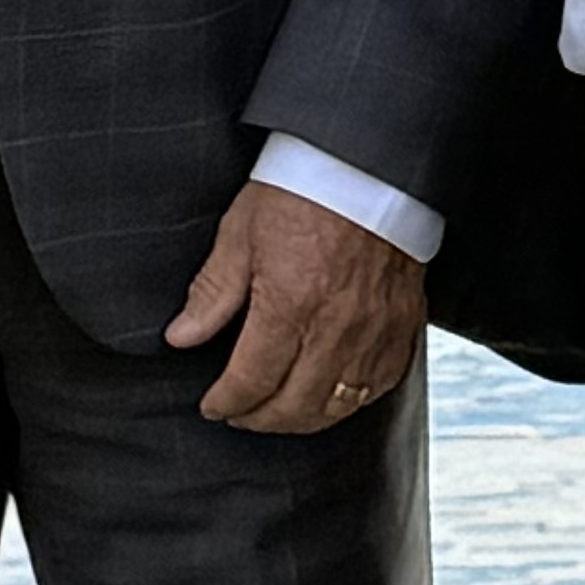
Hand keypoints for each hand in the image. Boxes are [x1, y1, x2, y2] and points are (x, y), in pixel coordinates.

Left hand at [165, 182, 423, 436]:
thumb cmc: (302, 190)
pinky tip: (330, 394)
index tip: (212, 405)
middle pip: (295, 406)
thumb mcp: (241, 233)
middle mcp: (335, 328)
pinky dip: (351, 400)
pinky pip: (379, 385)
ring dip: (303, 419)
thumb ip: (212, 292)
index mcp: (289, 304)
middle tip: (240, 415)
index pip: (252, 380)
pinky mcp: (403, 325)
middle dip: (260, 420)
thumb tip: (180, 338)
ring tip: (278, 412)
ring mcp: (375, 331)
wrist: (367, 164)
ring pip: (338, 405)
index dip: (227, 402)